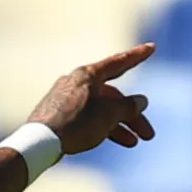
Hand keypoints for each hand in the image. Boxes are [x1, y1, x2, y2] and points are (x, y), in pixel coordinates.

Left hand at [29, 44, 159, 154]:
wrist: (40, 143)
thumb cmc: (76, 124)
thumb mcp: (109, 115)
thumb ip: (128, 106)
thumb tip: (142, 101)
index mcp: (88, 75)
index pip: (118, 63)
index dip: (137, 56)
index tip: (151, 47)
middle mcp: (76, 82)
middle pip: (112, 96)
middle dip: (131, 115)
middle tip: (148, 134)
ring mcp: (65, 98)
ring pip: (100, 109)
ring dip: (118, 125)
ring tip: (132, 142)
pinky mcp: (58, 115)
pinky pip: (86, 117)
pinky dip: (100, 127)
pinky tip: (109, 139)